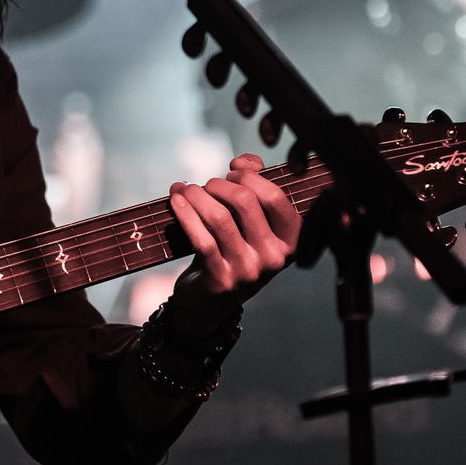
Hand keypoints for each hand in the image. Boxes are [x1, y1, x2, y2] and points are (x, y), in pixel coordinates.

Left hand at [165, 153, 301, 327]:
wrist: (209, 303)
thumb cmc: (232, 252)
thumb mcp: (250, 224)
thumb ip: (255, 185)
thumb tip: (245, 160)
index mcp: (290, 241)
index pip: (275, 197)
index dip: (249, 176)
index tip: (231, 171)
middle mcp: (274, 258)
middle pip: (244, 201)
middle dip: (218, 183)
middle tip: (206, 185)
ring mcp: (248, 271)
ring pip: (219, 217)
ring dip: (196, 195)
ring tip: (185, 190)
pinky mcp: (220, 280)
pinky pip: (200, 237)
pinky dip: (185, 213)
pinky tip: (175, 200)